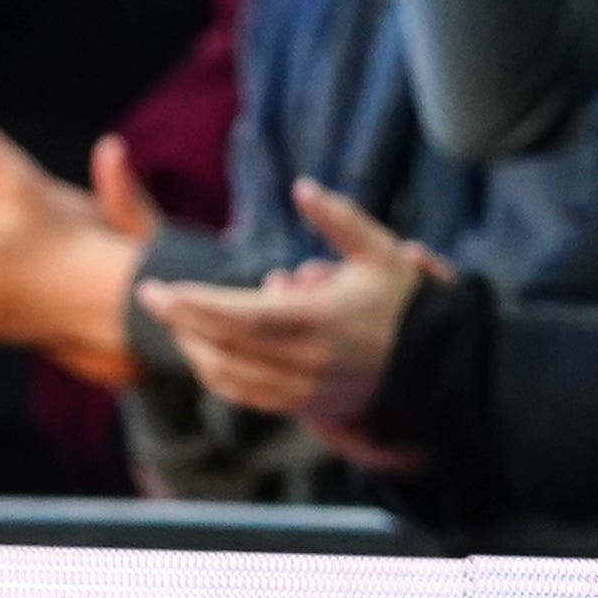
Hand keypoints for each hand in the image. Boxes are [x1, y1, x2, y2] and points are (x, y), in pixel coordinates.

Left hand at [137, 180, 445, 434]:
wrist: (445, 368)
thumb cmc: (409, 304)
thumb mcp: (381, 252)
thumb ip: (339, 220)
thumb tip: (302, 188)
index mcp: (320, 321)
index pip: (239, 317)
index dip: (194, 306)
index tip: (157, 288)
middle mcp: (309, 362)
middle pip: (225, 347)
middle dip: (181, 322)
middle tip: (151, 296)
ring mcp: (309, 392)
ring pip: (232, 378)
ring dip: (196, 350)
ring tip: (177, 320)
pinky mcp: (311, 410)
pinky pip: (252, 397)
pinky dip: (222, 375)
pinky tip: (207, 350)